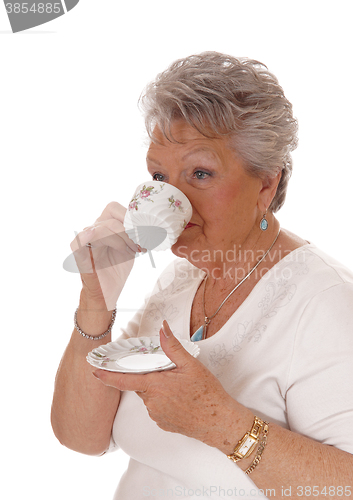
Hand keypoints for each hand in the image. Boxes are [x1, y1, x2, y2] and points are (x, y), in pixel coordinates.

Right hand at [70, 202, 141, 309]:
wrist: (107, 293)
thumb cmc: (117, 269)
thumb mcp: (130, 248)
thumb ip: (135, 234)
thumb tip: (152, 226)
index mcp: (103, 226)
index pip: (114, 208)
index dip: (130, 216)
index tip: (142, 233)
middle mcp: (93, 231)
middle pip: (111, 217)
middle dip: (129, 230)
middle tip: (137, 245)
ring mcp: (85, 243)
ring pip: (102, 229)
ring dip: (121, 239)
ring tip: (130, 251)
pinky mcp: (80, 257)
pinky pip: (77, 243)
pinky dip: (85, 237)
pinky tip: (91, 234)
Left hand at [92, 321, 250, 450]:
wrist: (218, 422)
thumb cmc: (207, 394)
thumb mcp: (191, 365)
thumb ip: (172, 347)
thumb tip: (163, 328)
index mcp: (156, 386)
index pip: (125, 380)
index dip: (107, 376)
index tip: (94, 371)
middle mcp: (152, 402)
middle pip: (140, 384)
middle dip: (148, 376)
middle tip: (167, 372)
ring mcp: (156, 415)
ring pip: (149, 396)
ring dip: (157, 389)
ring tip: (179, 387)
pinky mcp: (163, 423)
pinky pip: (156, 408)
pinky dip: (163, 400)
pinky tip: (179, 399)